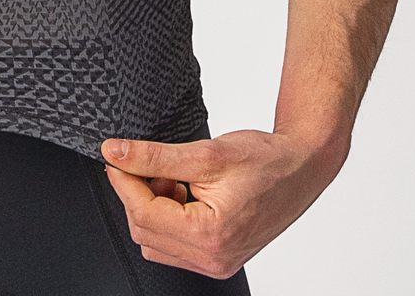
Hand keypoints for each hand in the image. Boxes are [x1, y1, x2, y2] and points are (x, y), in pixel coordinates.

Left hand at [100, 128, 344, 277]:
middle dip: (137, 193)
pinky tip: (181, 191)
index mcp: (210, 236)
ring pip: (155, 240)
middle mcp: (213, 259)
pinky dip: (166, 217)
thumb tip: (113, 152)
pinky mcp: (218, 256)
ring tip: (172, 178)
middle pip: (144, 230)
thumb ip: (154, 156)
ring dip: (151, 207)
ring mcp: (216, 262)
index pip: (143, 213)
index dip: (123, 181)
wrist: (301, 168)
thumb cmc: (265, 161)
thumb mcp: (205, 153)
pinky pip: (173, 245)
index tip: (115, 156)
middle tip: (148, 163)